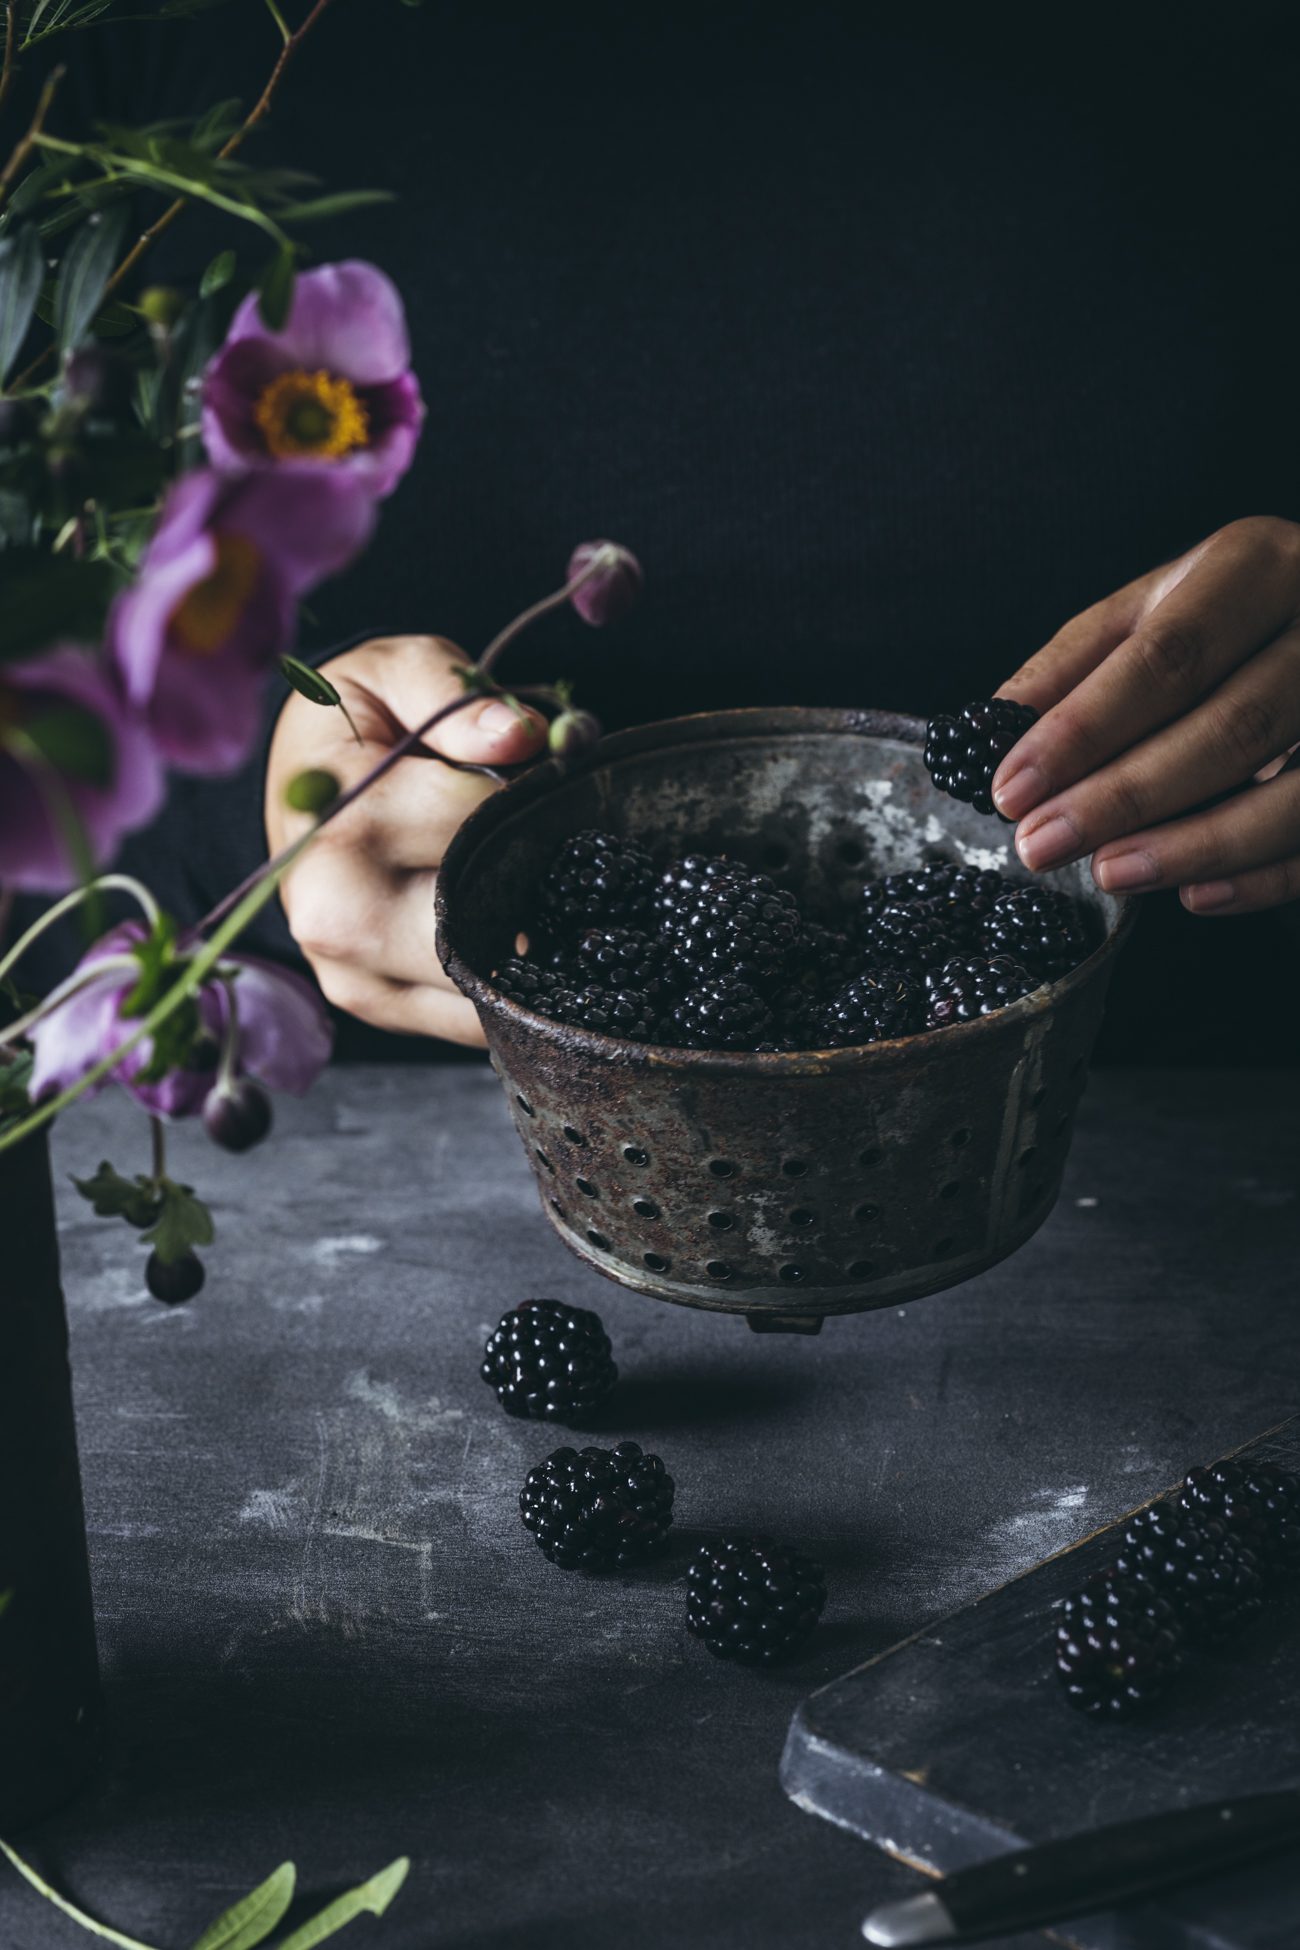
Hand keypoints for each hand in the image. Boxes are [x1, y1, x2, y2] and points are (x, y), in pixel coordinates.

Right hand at [266, 635, 544, 1042]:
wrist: (302, 786)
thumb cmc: (355, 721)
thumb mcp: (393, 671)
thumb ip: (455, 695)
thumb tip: (521, 737)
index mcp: (338, 829)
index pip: (475, 826)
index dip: (532, 798)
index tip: (551, 773)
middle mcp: (335, 918)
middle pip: (481, 924)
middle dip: (538, 884)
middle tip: (564, 843)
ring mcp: (354, 977)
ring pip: (484, 987)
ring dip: (533, 943)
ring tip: (539, 882)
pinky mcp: (380, 1008)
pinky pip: (472, 1018)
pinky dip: (509, 979)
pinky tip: (514, 925)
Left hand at [992, 516, 1299, 913]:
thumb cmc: (1231, 613)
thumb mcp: (1156, 609)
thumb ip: (1076, 665)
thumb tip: (986, 730)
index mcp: (1257, 564)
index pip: (1166, 657)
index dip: (1083, 731)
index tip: (1011, 790)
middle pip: (1230, 726)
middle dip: (1124, 799)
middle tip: (1041, 847)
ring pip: (1296, 790)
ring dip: (1194, 846)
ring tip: (1108, 875)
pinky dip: (1266, 877)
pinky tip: (1195, 896)